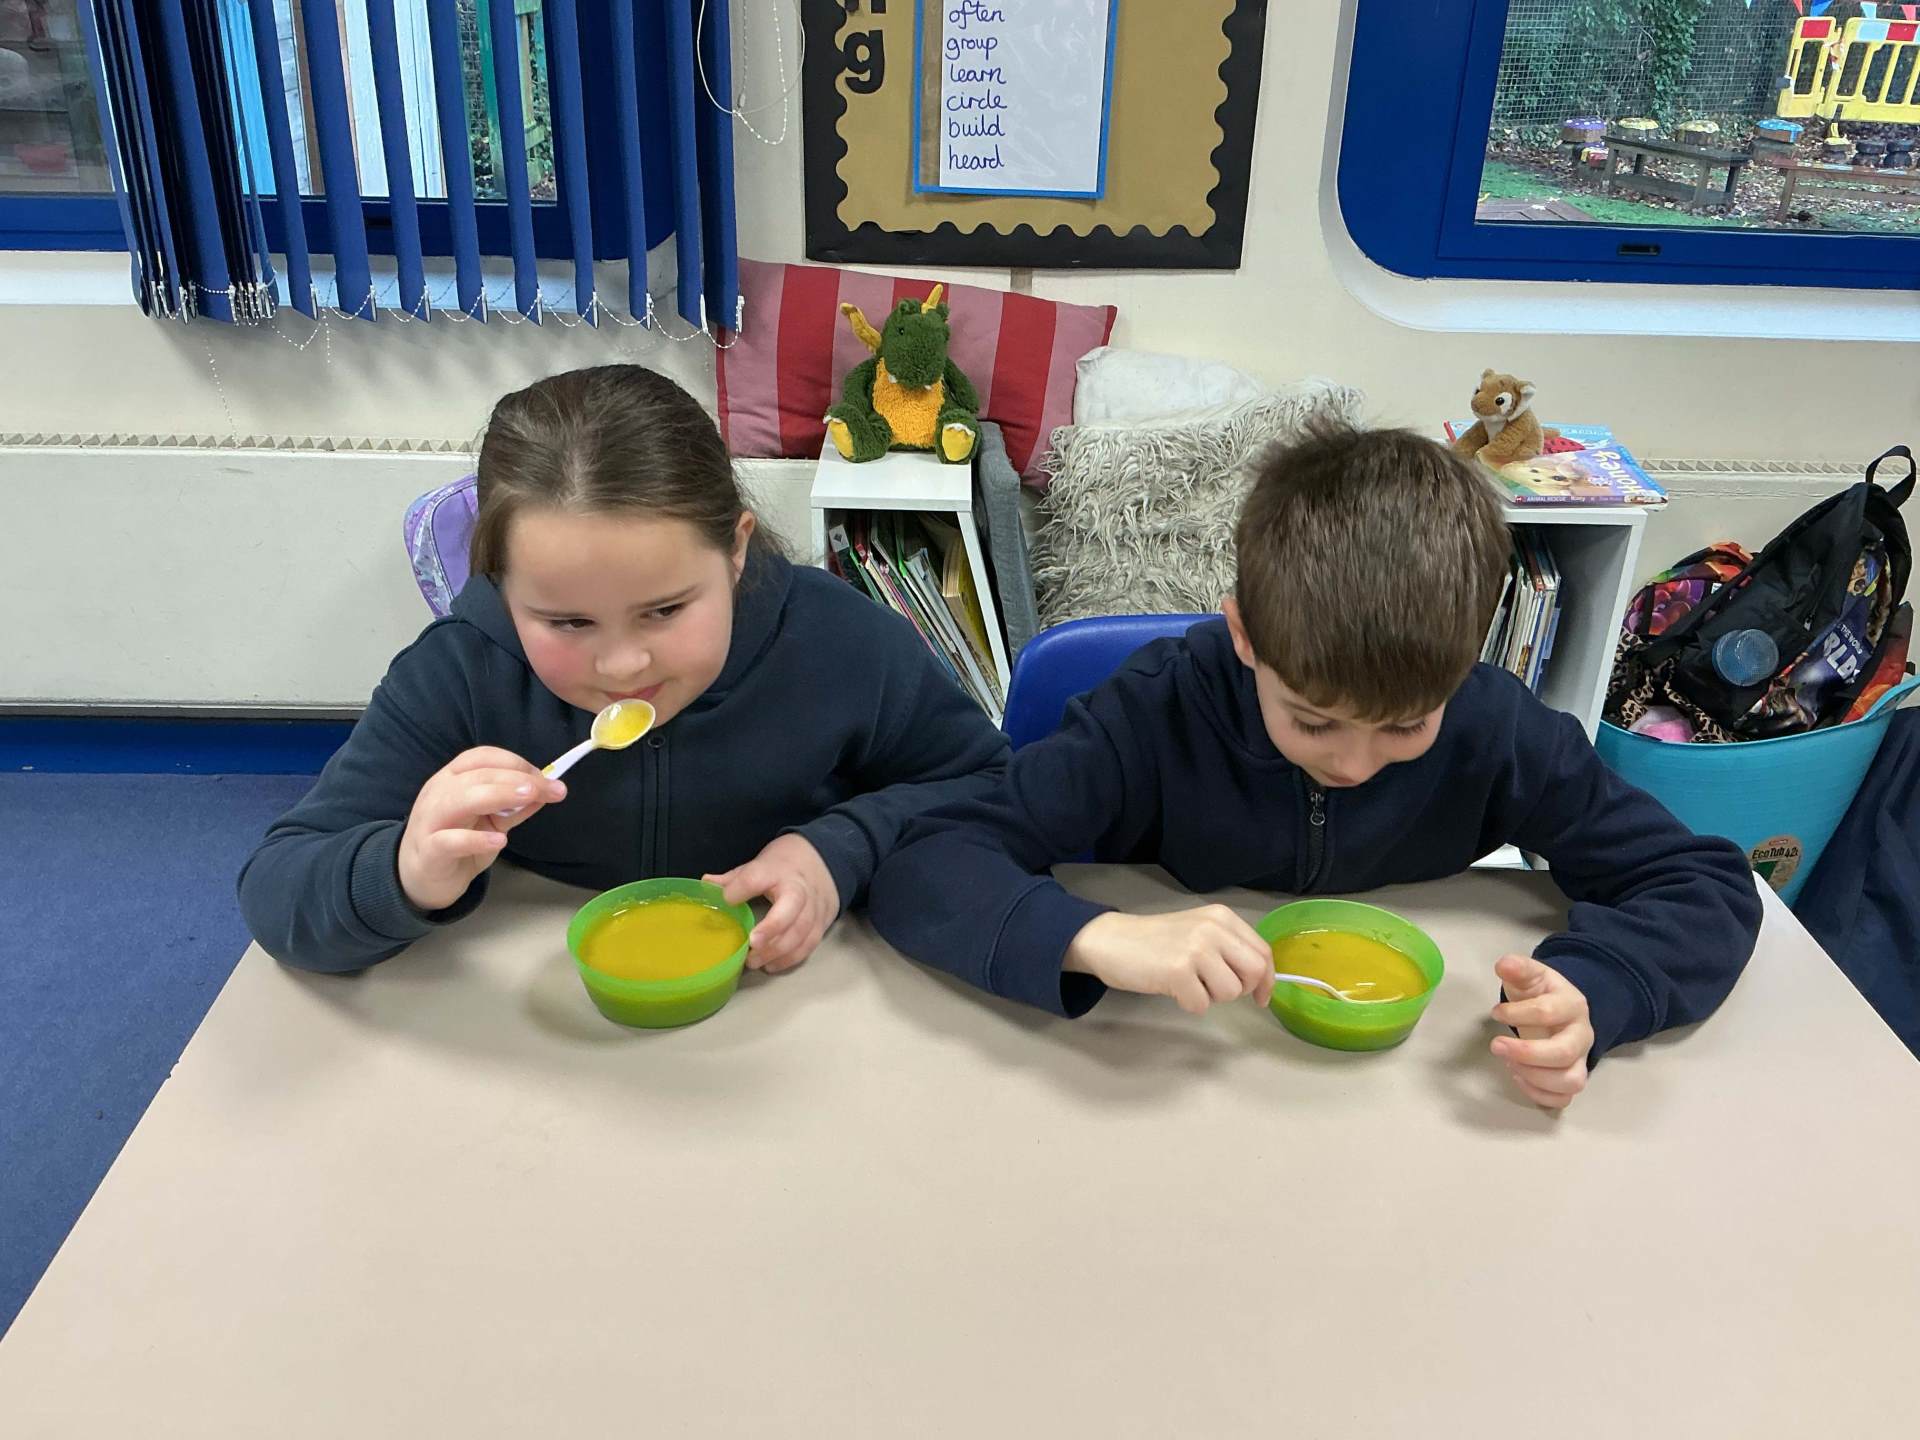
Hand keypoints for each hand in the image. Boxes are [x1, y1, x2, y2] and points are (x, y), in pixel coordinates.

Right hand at [396, 747, 564, 912]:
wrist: (421, 879)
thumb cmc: (458, 842)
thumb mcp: (491, 821)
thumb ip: (515, 808)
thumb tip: (548, 791)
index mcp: (452, 779)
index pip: (481, 758)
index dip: (514, 762)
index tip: (544, 777)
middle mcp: (438, 793)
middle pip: (477, 776)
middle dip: (517, 779)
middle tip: (549, 788)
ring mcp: (430, 821)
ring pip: (460, 799)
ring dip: (498, 795)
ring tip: (529, 798)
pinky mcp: (429, 851)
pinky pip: (449, 841)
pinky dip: (475, 839)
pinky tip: (499, 840)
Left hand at [705, 835, 839, 973]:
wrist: (822, 863)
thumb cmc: (783, 866)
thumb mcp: (759, 864)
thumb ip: (734, 879)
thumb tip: (705, 884)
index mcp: (776, 870)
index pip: (757, 877)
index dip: (741, 888)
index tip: (727, 900)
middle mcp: (798, 888)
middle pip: (791, 907)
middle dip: (772, 928)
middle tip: (751, 944)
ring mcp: (813, 907)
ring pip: (801, 932)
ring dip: (777, 951)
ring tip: (754, 961)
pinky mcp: (821, 924)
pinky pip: (809, 945)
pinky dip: (790, 959)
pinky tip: (771, 965)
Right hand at [1064, 907, 1275, 1014]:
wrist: (1111, 940)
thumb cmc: (1155, 941)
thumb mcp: (1198, 931)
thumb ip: (1227, 947)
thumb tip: (1259, 979)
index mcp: (1222, 917)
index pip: (1262, 951)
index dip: (1267, 980)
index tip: (1261, 997)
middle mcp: (1213, 929)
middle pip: (1255, 971)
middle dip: (1243, 990)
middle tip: (1217, 991)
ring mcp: (1196, 949)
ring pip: (1230, 992)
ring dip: (1212, 997)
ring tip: (1188, 983)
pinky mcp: (1178, 971)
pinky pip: (1201, 1005)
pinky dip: (1189, 1004)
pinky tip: (1173, 989)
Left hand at [1490, 954, 1593, 1109]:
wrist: (1561, 1009)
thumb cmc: (1542, 993)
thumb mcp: (1531, 976)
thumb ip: (1519, 968)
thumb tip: (1503, 964)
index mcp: (1572, 1005)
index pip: (1548, 1012)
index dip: (1518, 1013)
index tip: (1495, 1012)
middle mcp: (1582, 1036)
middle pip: (1564, 1052)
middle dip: (1526, 1053)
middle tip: (1496, 1046)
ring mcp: (1580, 1060)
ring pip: (1571, 1081)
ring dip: (1534, 1076)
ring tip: (1509, 1063)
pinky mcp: (1571, 1078)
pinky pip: (1563, 1098)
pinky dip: (1539, 1094)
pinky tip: (1518, 1077)